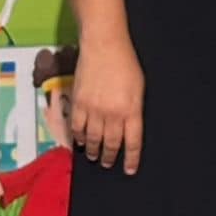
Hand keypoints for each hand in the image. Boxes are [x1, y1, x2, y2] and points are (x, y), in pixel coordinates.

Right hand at [71, 37, 144, 173]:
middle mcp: (113, 113)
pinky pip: (76, 127)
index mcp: (132, 110)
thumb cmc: (126, 64)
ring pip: (92, 138)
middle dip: (110, 156)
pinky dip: (78, 137)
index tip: (130, 169)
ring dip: (93, 150)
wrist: (104, 46)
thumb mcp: (139, 89)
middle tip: (109, 163)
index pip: (133, 141)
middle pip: (111, 143)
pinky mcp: (78, 103)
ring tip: (94, 156)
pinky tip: (80, 142)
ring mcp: (94, 109)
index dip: (132, 158)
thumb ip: (135, 109)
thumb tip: (129, 128)